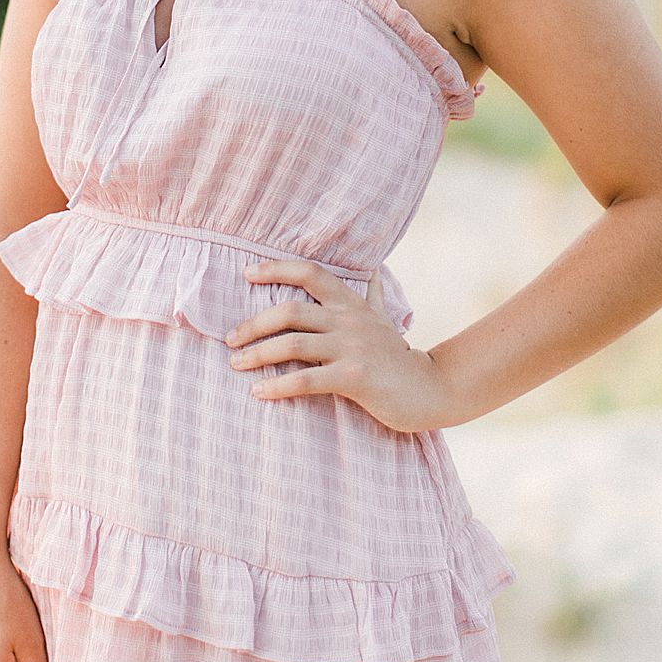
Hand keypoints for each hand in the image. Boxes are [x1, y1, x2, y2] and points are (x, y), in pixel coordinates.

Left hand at [229, 257, 453, 433]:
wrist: (431, 390)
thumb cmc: (400, 357)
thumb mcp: (386, 320)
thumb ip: (373, 297)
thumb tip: (373, 271)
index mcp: (352, 303)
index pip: (310, 273)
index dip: (276, 268)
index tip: (247, 274)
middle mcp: (350, 319)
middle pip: (290, 310)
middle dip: (253, 324)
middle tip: (230, 339)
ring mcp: (353, 346)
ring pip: (293, 343)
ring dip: (257, 353)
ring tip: (236, 364)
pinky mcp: (355, 376)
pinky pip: (307, 379)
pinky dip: (278, 385)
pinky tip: (259, 392)